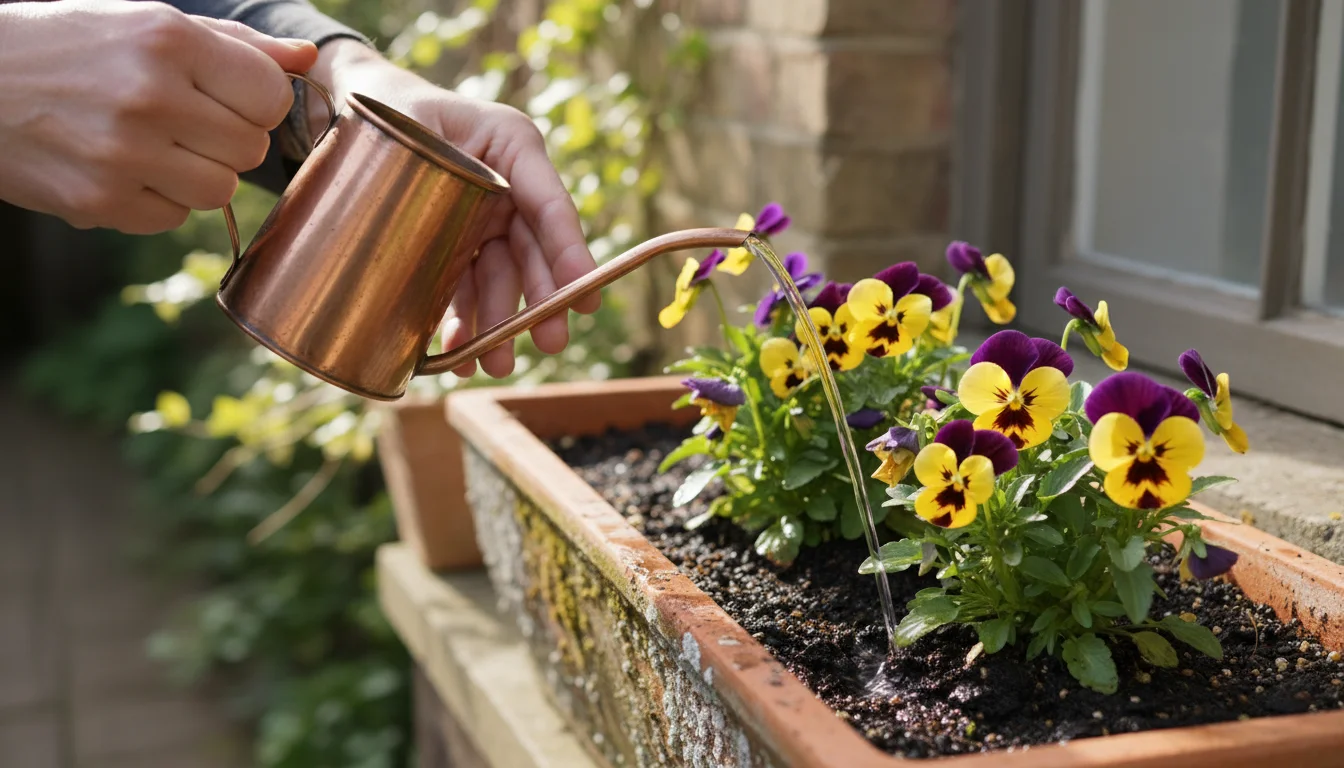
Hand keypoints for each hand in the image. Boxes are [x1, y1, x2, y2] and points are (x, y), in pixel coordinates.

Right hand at [0, 0, 316, 233]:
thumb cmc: (71, 46)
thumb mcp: (147, 24)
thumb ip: (237, 45)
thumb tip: (308, 60)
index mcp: (169, 39)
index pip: (271, 96)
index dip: (257, 103)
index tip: (228, 99)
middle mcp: (150, 95)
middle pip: (250, 150)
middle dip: (226, 141)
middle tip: (183, 123)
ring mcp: (124, 152)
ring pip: (219, 191)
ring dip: (196, 175)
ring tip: (151, 146)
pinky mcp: (99, 199)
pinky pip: (172, 218)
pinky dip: (155, 201)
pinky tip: (119, 169)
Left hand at [308, 40, 598, 378]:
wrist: (357, 106)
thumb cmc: (388, 106)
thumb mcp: (410, 120)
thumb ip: (436, 163)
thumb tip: (456, 232)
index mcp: (512, 144)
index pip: (550, 204)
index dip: (569, 254)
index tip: (585, 299)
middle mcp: (509, 185)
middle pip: (532, 251)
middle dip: (541, 303)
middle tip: (550, 343)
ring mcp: (485, 218)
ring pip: (500, 279)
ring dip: (500, 325)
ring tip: (496, 366)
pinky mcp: (459, 244)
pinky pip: (466, 288)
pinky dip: (465, 324)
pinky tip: (458, 354)